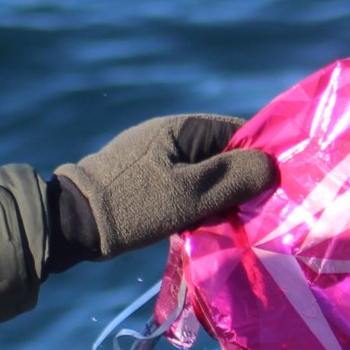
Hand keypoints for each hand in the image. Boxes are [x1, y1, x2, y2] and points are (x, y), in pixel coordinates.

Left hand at [49, 113, 275, 265]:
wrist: (73, 222)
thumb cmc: (134, 205)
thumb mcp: (190, 194)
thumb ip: (233, 178)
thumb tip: (272, 165)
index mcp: (184, 127)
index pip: (240, 133)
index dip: (261, 158)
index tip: (276, 188)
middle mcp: (171, 133)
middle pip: (223, 153)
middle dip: (241, 180)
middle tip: (256, 212)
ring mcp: (156, 153)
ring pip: (205, 171)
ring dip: (219, 195)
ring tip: (232, 221)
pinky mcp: (145, 176)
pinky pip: (185, 183)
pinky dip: (198, 200)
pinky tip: (203, 222)